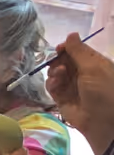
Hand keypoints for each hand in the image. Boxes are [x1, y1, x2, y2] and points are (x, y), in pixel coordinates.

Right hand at [48, 32, 113, 154]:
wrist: (103, 120)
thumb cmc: (103, 90)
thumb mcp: (93, 66)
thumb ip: (79, 50)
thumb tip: (71, 34)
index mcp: (94, 64)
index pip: (77, 51)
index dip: (67, 48)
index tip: (59, 48)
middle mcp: (82, 74)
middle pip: (64, 61)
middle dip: (58, 60)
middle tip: (58, 63)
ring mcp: (72, 86)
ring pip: (56, 73)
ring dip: (54, 71)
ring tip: (59, 76)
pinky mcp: (62, 98)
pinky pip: (52, 87)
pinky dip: (51, 83)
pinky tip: (55, 84)